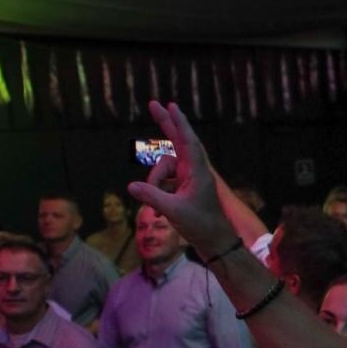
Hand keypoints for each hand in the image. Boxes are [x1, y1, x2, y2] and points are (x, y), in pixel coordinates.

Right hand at [127, 103, 237, 254]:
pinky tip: (159, 215)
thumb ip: (152, 197)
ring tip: (157, 210)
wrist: (215, 243)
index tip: (171, 106)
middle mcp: (193, 171)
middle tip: (152, 104)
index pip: (187, 141)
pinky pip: (165, 183)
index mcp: (197, 171)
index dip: (179, 122)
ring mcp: (189, 179)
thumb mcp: (173, 211)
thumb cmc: (201, 226)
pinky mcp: (184, 189)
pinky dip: (158, 194)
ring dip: (155, 184)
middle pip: (176, 142)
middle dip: (165, 124)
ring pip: (164, 169)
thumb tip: (131, 186)